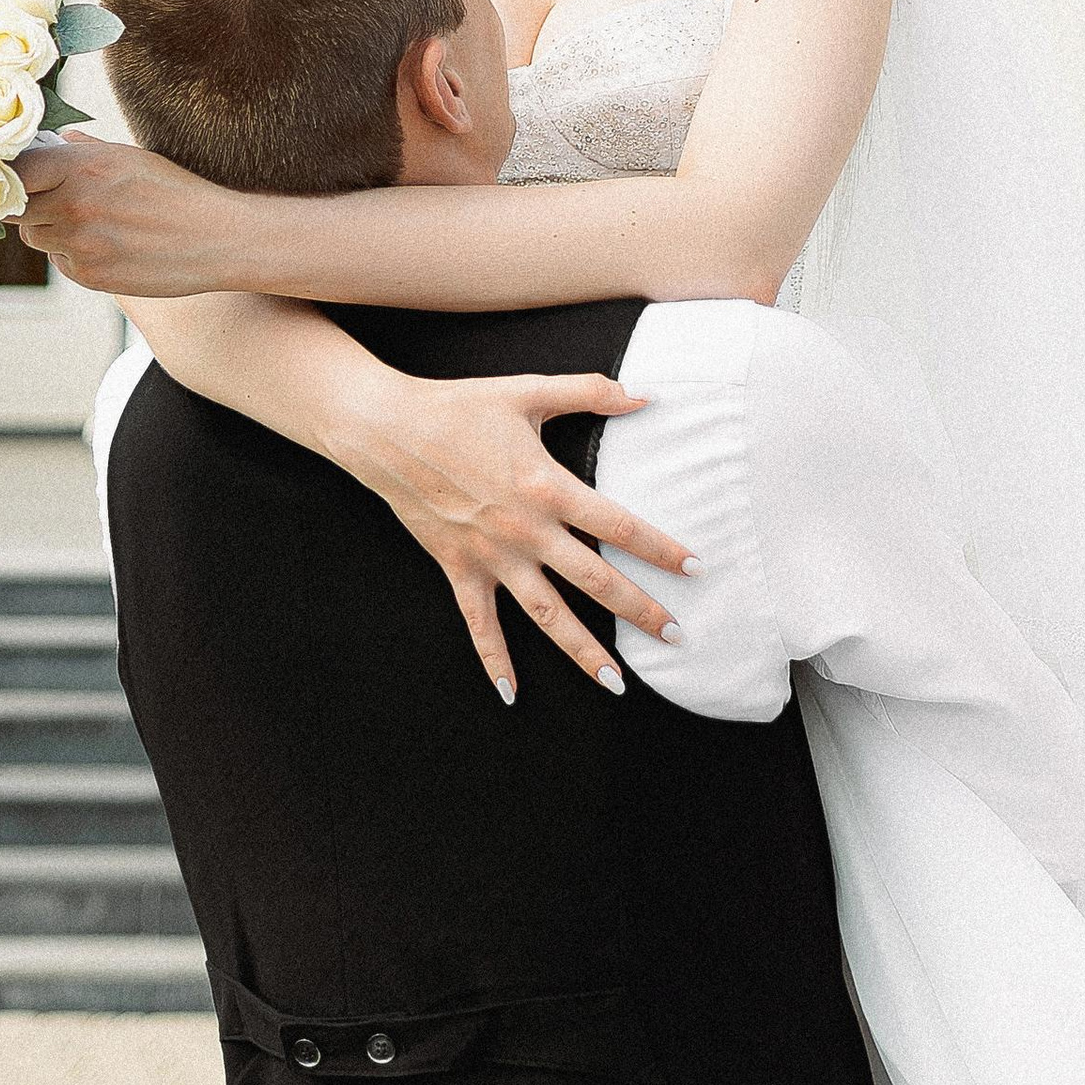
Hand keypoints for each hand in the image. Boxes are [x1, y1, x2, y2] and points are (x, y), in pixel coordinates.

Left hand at [16, 133, 241, 297]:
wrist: (217, 238)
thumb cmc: (177, 192)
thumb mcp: (131, 159)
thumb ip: (87, 152)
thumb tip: (58, 140)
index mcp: (84, 166)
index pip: (18, 170)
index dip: (14, 174)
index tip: (19, 176)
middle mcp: (75, 204)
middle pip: (19, 207)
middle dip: (31, 204)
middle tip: (53, 201)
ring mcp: (80, 243)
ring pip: (37, 237)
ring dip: (51, 230)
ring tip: (89, 223)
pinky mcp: (89, 275)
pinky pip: (61, 262)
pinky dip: (74, 255)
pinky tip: (108, 245)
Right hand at [348, 365, 698, 705]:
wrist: (388, 430)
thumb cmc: (461, 406)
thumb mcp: (529, 390)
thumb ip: (591, 391)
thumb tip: (646, 395)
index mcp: (548, 487)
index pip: (618, 526)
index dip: (661, 548)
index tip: (696, 569)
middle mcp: (526, 531)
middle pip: (595, 581)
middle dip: (639, 611)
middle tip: (675, 637)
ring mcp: (492, 556)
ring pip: (547, 616)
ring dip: (583, 652)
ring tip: (617, 683)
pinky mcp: (459, 569)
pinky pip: (480, 625)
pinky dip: (495, 661)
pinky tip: (512, 694)